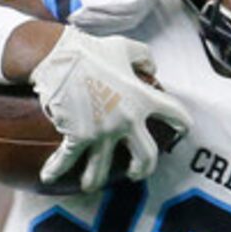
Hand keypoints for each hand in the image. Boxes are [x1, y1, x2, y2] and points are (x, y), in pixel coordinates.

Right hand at [31, 27, 191, 190]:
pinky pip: (66, 160)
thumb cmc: (90, 50)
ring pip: (104, 169)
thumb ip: (143, 57)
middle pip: (147, 156)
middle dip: (143, 169)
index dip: (182, 124)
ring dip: (96, 180)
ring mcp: (102, 131)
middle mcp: (127, 119)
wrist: (57, 56)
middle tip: (136, 172)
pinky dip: (55, 170)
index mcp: (143, 98)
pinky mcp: (77, 136)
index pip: (176, 115)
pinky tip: (48, 177)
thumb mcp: (125, 47)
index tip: (181, 130)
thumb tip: (151, 68)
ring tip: (91, 184)